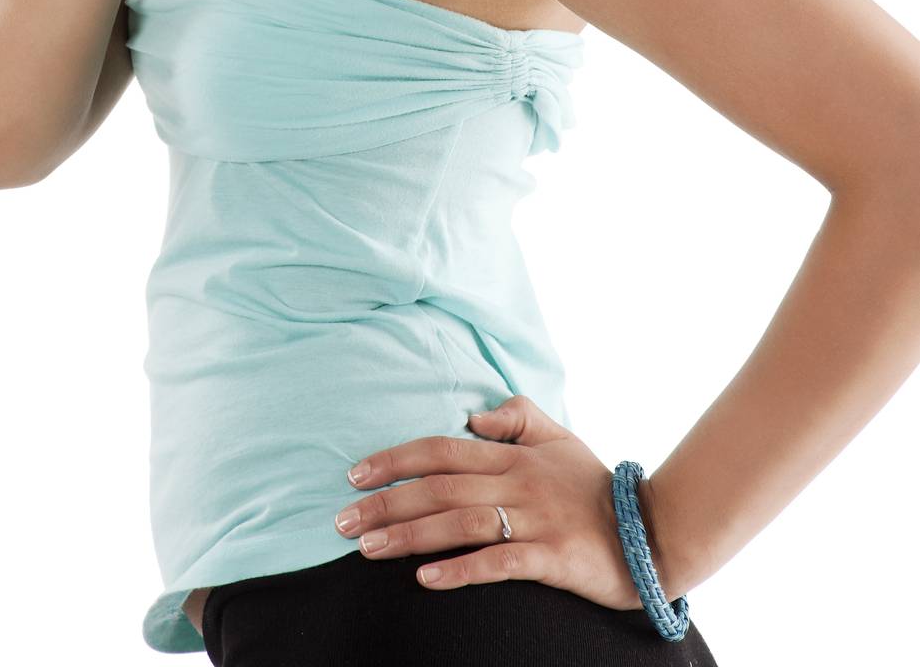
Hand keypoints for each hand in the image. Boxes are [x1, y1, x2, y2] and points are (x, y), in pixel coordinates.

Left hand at [333, 393, 656, 609]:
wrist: (654, 531)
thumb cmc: (597, 486)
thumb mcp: (559, 437)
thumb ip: (516, 416)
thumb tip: (470, 415)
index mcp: (515, 455)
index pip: (443, 448)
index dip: (396, 458)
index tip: (355, 473)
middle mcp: (519, 482)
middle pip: (440, 487)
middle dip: (386, 502)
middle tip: (341, 521)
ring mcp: (536, 521)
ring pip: (460, 522)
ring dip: (409, 535)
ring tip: (367, 549)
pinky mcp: (553, 559)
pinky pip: (499, 562)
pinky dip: (460, 569)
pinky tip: (425, 580)